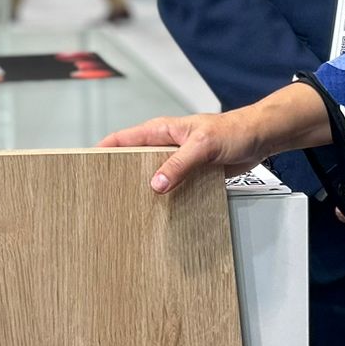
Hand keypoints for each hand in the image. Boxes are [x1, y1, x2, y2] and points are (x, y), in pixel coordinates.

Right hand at [100, 82, 331, 194]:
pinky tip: (161, 214)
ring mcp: (177, 161)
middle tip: (103, 196)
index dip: (101, 151)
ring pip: (152, 176)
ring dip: (144, 190)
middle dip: (118, 176)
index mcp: (160, 131)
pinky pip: (172, 187)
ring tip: (128, 210)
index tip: (84, 166)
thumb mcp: (203, 146)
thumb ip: (179, 164)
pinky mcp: (190, 174)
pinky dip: (165, 198)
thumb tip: (155, 184)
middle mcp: (164, 146)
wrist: (260, 138)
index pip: (121, 139)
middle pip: (132, 161)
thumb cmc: (233, 131)